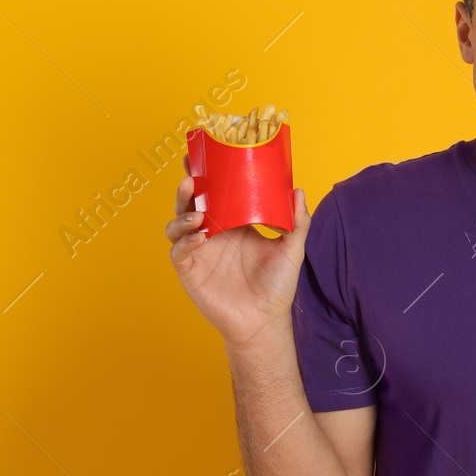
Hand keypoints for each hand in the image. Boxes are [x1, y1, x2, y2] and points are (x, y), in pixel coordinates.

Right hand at [166, 152, 310, 348]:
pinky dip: (185, 241)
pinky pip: (179, 252)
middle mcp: (212, 233)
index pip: (214, 193)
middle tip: (190, 177)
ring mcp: (199, 252)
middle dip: (186, 188)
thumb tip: (298, 191)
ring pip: (177, 225)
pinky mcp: (190, 271)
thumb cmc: (277, 285)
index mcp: (232, 223)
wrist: (265, 320)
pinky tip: (199, 237)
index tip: (202, 154)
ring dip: (182, 215)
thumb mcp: (292, 249)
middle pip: (189, 203)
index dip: (204, 174)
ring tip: (197, 213)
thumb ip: (297, 222)